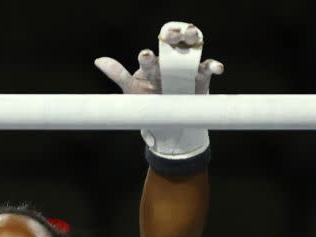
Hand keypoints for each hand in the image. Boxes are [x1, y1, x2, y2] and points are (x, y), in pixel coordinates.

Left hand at [94, 22, 223, 158]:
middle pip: (172, 43)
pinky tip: (216, 67)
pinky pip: (208, 67)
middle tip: (172, 34)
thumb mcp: (131, 92)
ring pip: (191, 48)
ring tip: (192, 34)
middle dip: (173, 35)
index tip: (146, 56)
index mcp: (151, 66)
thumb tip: (98, 60)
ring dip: (192, 39)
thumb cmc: (147, 104)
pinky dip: (213, 65)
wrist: (167, 123)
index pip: (149, 57)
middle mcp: (168, 62)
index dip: (148, 56)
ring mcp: (185, 67)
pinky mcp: (201, 76)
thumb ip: (119, 75)